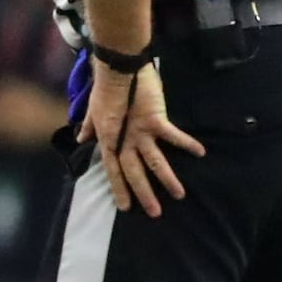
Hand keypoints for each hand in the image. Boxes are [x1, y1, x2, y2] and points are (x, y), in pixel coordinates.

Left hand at [83, 57, 204, 215]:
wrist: (116, 69)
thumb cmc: (105, 88)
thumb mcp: (93, 110)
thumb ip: (89, 126)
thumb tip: (81, 138)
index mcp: (109, 139)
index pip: (113, 170)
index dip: (119, 188)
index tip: (126, 207)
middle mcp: (123, 140)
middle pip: (133, 172)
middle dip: (143, 193)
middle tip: (154, 213)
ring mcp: (139, 132)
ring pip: (153, 161)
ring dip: (166, 179)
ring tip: (180, 194)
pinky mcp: (154, 120)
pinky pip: (172, 135)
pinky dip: (186, 143)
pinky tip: (201, 153)